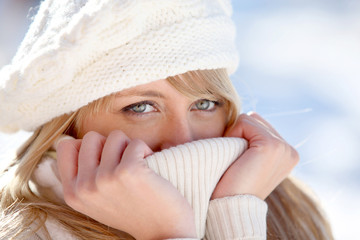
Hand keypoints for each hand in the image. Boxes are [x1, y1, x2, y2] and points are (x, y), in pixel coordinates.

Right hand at [56, 130, 195, 239]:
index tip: (106, 161)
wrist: (162, 232)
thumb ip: (82, 175)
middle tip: (124, 164)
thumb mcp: (96, 199)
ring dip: (130, 148)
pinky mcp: (129, 171)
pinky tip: (150, 170)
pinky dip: (146, 152)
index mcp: (72, 193)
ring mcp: (105, 179)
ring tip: (138, 168)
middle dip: (111, 145)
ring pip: (115, 136)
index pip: (66, 146)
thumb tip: (69, 140)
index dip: (89, 147)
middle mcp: (84, 187)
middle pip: (91, 137)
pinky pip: (136, 143)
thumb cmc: (132, 211)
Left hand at [212, 112, 298, 199]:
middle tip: (236, 161)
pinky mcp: (271, 146)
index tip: (240, 162)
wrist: (230, 206)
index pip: (257, 124)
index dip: (240, 137)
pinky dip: (232, 135)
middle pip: (253, 119)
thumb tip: (248, 116)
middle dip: (238, 134)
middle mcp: (289, 150)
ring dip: (234, 135)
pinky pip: (243, 122)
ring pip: (248, 119)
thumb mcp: (250, 160)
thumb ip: (255, 140)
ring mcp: (283, 147)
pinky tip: (236, 158)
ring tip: (237, 160)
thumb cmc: (232, 185)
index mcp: (287, 154)